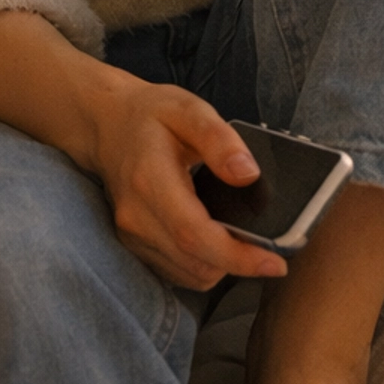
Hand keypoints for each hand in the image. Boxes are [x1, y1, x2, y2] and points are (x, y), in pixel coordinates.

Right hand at [84, 74, 287, 290]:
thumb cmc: (151, 115)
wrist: (108, 125)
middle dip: (240, 263)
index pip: (194, 234)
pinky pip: (178, 271)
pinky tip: (220, 241)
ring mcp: (132, 235)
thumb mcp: (188, 109)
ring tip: (249, 242)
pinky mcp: (135, 245)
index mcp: (150, 181)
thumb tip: (249, 175)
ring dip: (224, 266)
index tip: (276, 262)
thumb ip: (220, 140)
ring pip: (189, 273)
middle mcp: (137, 217)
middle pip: (195, 262)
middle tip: (275, 248)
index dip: (237, 256)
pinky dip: (205, 264)